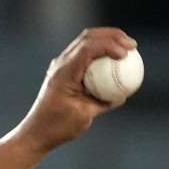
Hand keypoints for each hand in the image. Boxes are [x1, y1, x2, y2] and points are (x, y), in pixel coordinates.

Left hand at [16, 27, 136, 152]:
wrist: (36, 133)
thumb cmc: (58, 127)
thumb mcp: (84, 115)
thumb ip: (103, 102)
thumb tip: (122, 95)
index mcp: (64, 73)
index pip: (88, 49)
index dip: (110, 45)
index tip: (126, 53)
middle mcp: (61, 65)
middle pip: (88, 38)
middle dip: (112, 36)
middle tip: (132, 45)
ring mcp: (60, 66)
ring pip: (85, 42)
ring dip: (106, 40)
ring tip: (126, 47)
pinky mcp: (63, 72)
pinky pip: (83, 56)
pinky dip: (100, 53)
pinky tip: (114, 60)